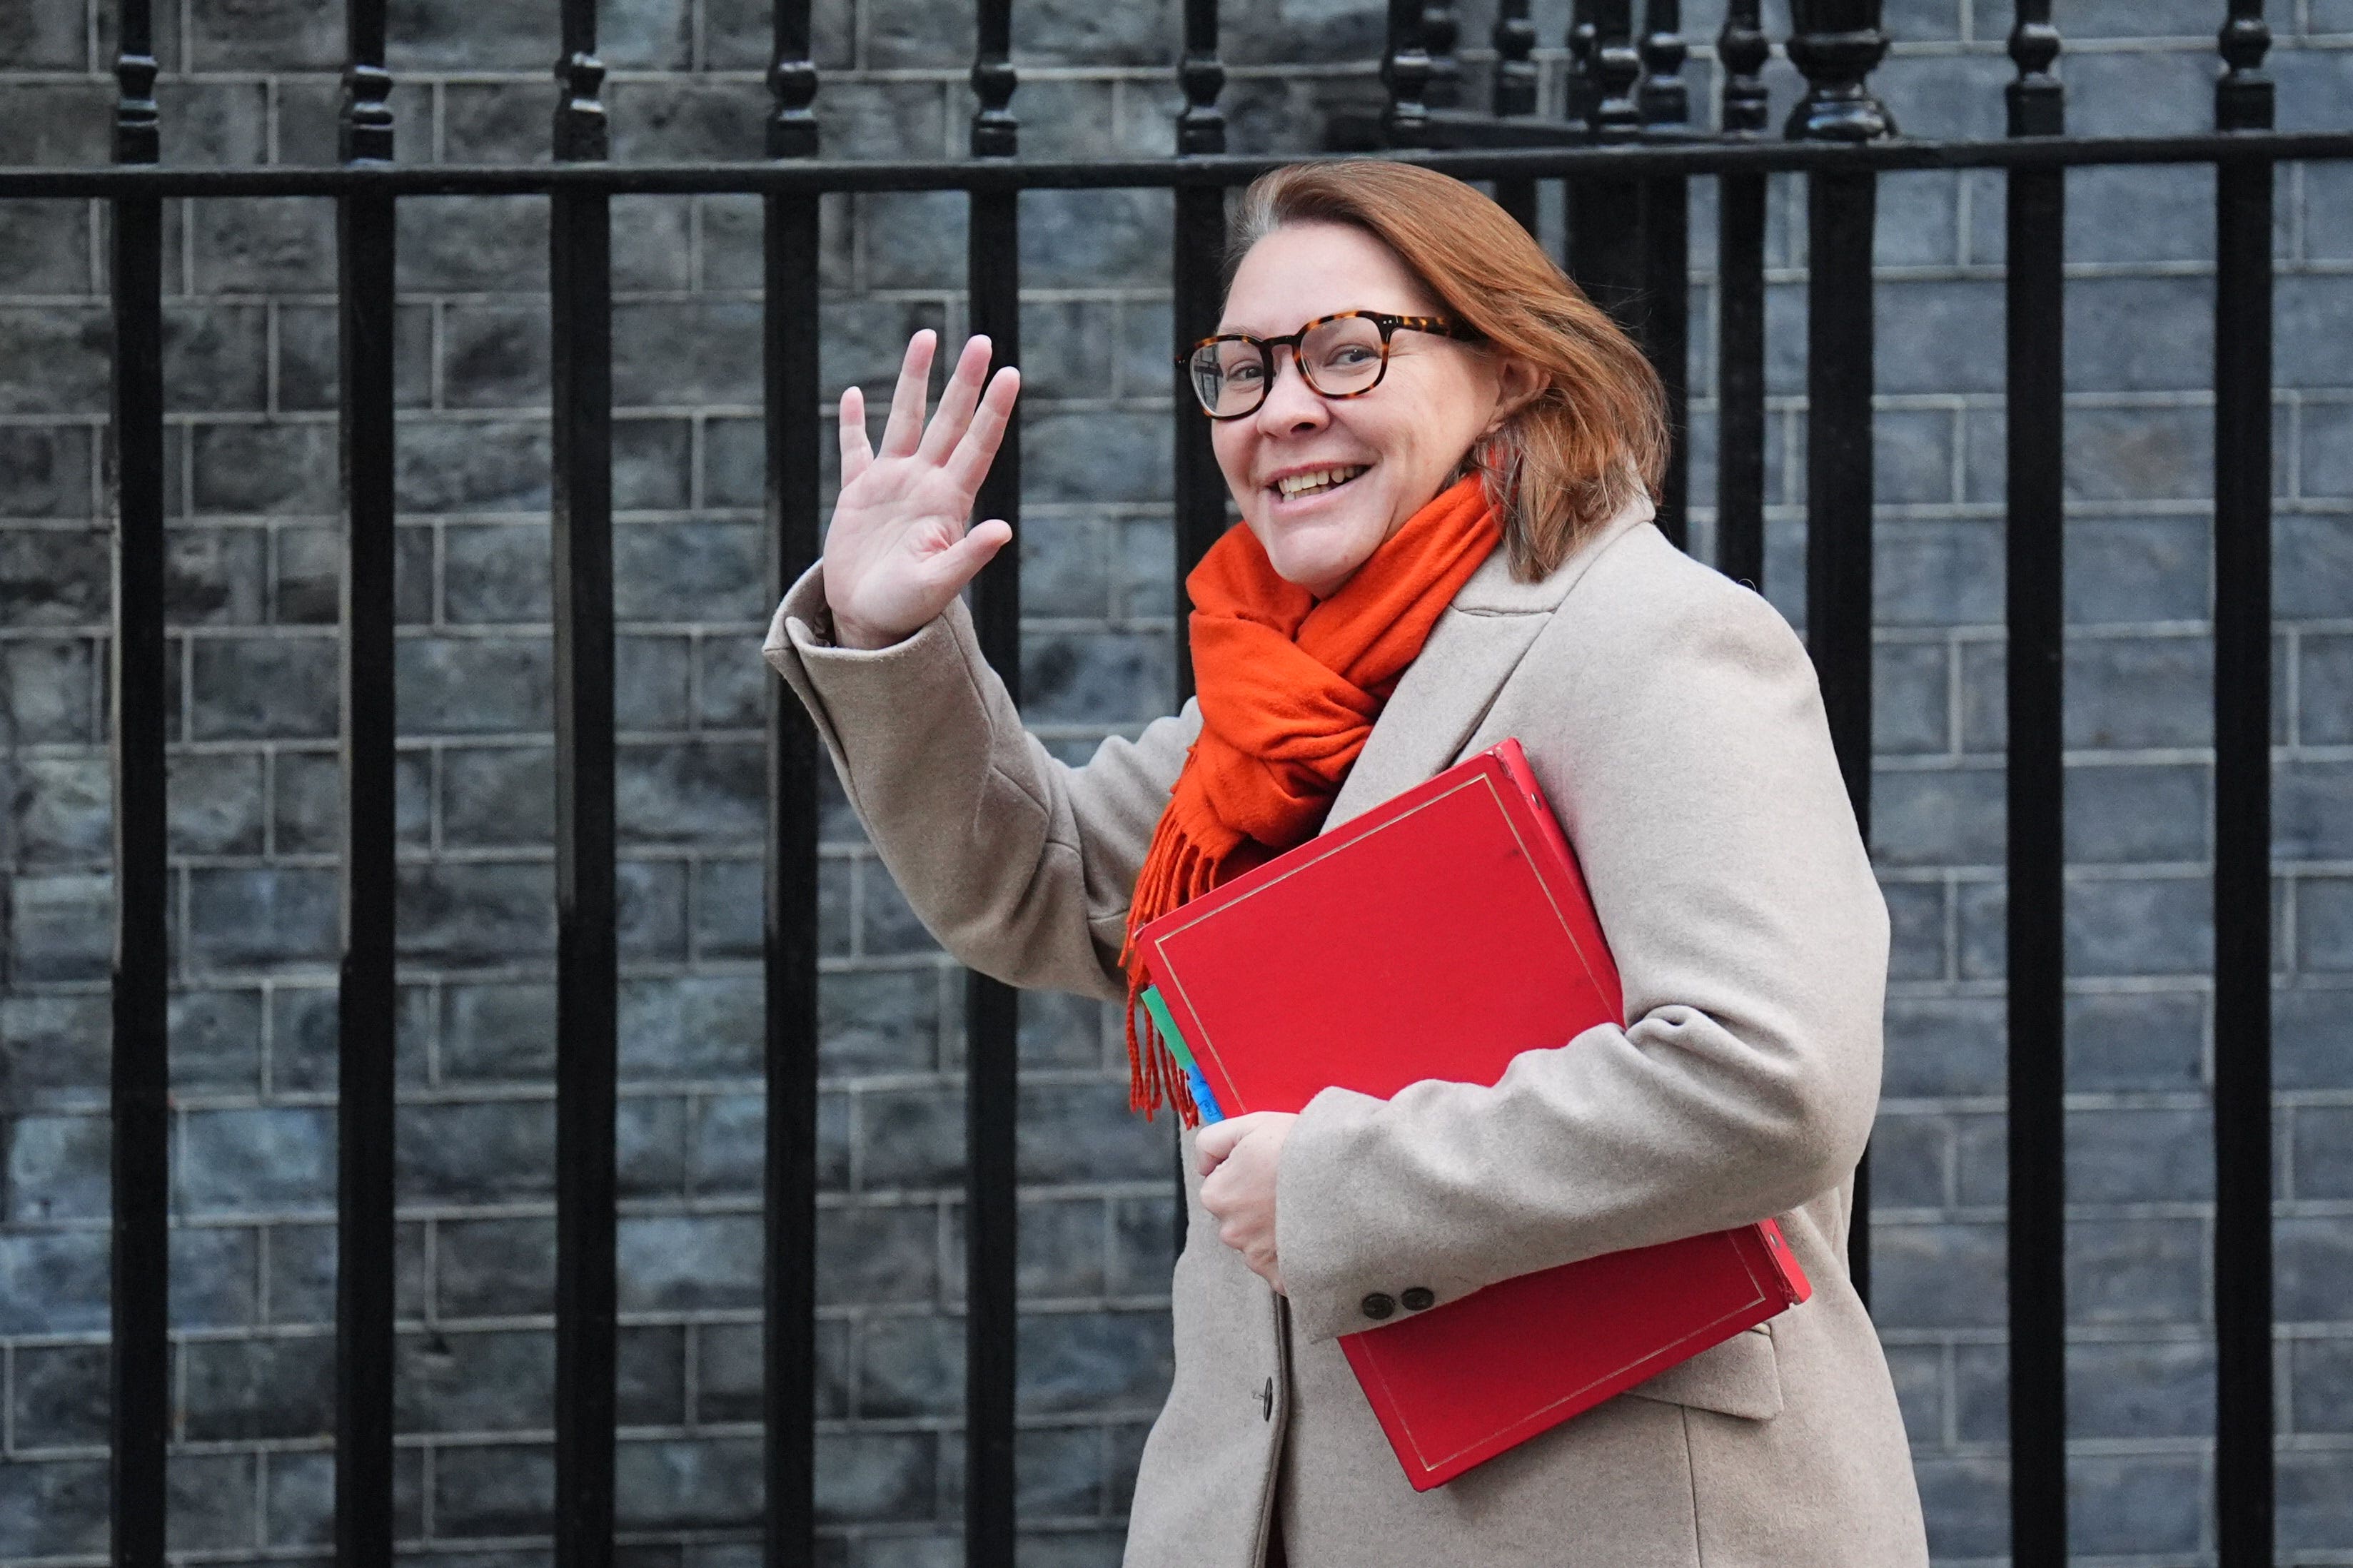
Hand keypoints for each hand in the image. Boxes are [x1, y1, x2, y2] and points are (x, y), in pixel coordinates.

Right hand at [823, 331, 1020, 648]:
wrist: (868, 624)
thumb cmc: (907, 610)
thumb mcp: (939, 584)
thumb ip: (968, 556)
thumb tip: (1003, 531)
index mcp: (949, 502)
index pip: (977, 445)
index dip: (993, 410)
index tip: (1010, 373)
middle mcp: (926, 484)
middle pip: (949, 420)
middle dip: (963, 381)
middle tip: (980, 340)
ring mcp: (892, 484)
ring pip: (906, 420)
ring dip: (914, 380)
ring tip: (926, 337)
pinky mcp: (858, 494)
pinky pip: (855, 450)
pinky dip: (854, 423)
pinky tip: (856, 395)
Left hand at [1195, 1111, 1299, 1292]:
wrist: (1347, 1176)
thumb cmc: (1300, 1148)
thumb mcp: (1250, 1126)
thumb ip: (1212, 1142)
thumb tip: (1203, 1166)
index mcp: (1217, 1195)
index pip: (1221, 1186)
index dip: (1247, 1174)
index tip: (1270, 1169)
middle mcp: (1231, 1231)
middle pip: (1240, 1218)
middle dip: (1259, 1207)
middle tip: (1290, 1189)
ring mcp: (1257, 1258)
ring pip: (1261, 1244)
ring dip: (1278, 1232)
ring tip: (1307, 1209)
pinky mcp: (1284, 1278)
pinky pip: (1284, 1270)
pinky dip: (1296, 1258)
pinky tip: (1313, 1235)